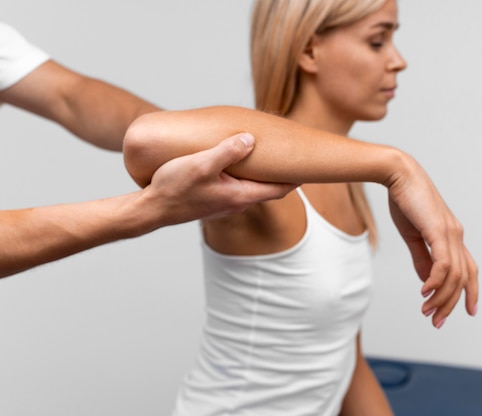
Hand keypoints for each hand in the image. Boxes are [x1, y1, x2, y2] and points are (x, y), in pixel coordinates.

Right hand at [144, 133, 295, 225]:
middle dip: (282, 173)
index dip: (296, 177)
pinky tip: (238, 160)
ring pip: (253, 186)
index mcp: (241, 195)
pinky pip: (237, 185)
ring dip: (262, 172)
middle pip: (269, 187)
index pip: (280, 188)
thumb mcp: (201, 164)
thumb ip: (227, 151)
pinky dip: (245, 173)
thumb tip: (251, 139)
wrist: (152, 209)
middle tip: (294, 156)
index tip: (310, 165)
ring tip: (268, 154)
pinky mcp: (214, 198)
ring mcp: (226, 202)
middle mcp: (238, 202)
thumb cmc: (175, 188)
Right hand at [386, 156, 477, 328]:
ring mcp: (450, 233)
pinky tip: (424, 292)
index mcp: (452, 236)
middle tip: (436, 322)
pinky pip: (443, 263)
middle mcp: (456, 236)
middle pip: (463, 278)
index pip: (469, 270)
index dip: (471, 292)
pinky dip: (435, 281)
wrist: (398, 174)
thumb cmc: (405, 201)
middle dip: (452, 304)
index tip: (468, 312)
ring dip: (441, 297)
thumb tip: (427, 281)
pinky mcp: (439, 230)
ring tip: (426, 311)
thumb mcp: (413, 235)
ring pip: (454, 275)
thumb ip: (421, 258)